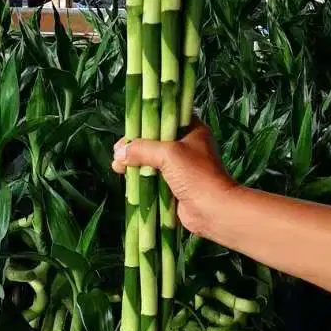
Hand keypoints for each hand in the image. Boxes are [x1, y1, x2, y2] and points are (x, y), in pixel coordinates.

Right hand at [113, 123, 235, 236]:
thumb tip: (119, 152)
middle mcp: (187, 146)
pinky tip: (125, 178)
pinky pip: (153, 178)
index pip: (166, 119)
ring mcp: (181, 168)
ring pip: (152, 161)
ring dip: (134, 163)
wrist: (213, 210)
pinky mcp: (175, 186)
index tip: (128, 131)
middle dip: (135, 146)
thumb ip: (142, 149)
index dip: (145, 123)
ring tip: (116, 166)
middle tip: (118, 152)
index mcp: (192, 131)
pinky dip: (140, 178)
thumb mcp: (168, 154)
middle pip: (155, 141)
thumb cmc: (196, 175)